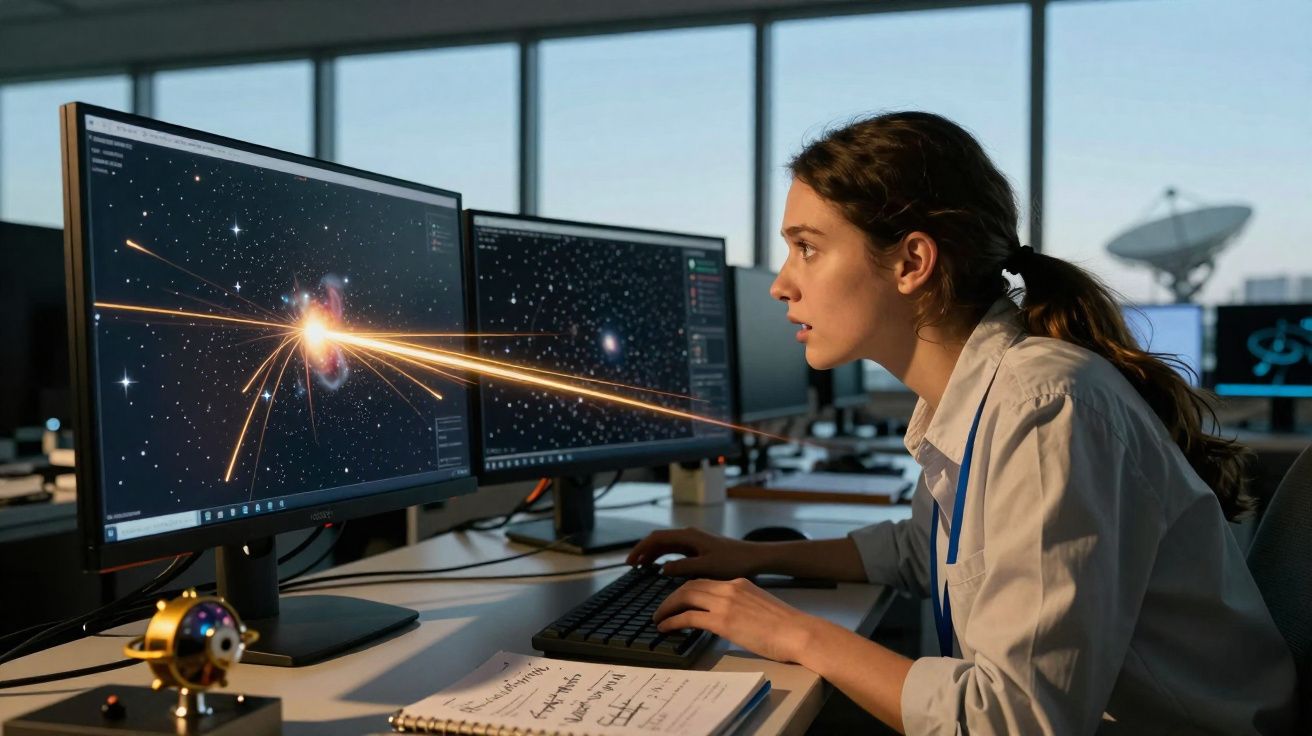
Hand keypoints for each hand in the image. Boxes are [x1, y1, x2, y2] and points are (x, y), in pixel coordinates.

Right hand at [626, 527, 761, 578]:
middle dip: (643, 551)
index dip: (641, 549)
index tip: (630, 562)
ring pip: (667, 545)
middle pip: (659, 539)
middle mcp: (689, 535)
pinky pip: (676, 549)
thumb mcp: (706, 567)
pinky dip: (664, 556)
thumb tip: (662, 569)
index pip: (657, 538)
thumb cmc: (733, 562)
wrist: (754, 557)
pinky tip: (662, 567)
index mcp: (688, 536)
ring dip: (653, 554)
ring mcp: (694, 540)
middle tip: (631, 565)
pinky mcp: (700, 547)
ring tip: (641, 566)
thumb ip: (683, 567)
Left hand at [652, 578, 818, 663]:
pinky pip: (688, 617)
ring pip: (684, 597)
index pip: (706, 581)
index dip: (687, 590)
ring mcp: (725, 603)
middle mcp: (730, 588)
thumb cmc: (788, 627)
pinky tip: (664, 628)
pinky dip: (672, 621)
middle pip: (691, 586)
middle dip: (672, 597)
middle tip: (662, 609)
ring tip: (658, 619)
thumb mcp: (762, 607)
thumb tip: (734, 619)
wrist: (800, 633)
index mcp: (740, 584)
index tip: (678, 599)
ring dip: (667, 607)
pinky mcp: (722, 621)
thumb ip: (744, 607)